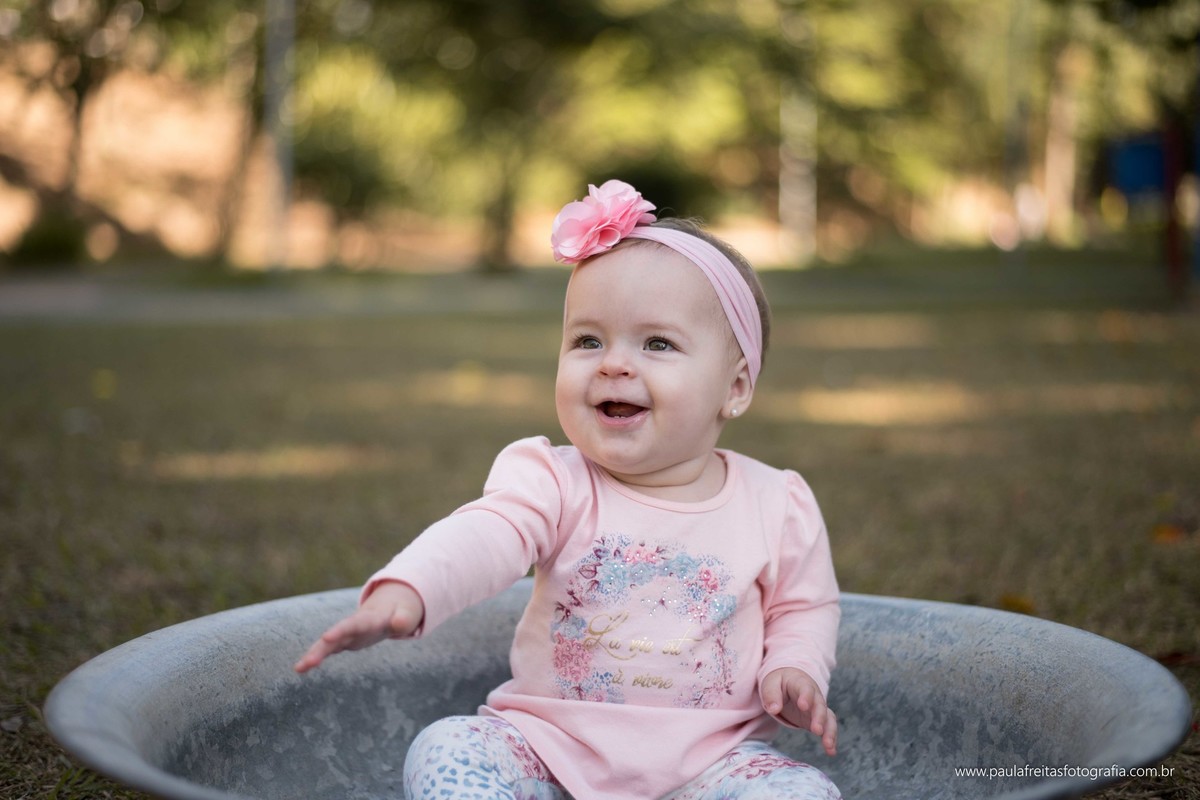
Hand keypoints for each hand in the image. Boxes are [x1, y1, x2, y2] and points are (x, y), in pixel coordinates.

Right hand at [293, 581, 423, 673]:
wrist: (389, 608)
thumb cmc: (399, 613)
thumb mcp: (405, 614)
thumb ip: (403, 619)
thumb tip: (401, 625)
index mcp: (368, 619)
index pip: (353, 625)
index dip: (340, 631)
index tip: (326, 637)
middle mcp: (352, 626)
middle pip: (334, 637)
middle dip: (320, 649)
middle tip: (306, 663)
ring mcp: (346, 634)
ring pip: (327, 644)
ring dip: (313, 655)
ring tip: (298, 669)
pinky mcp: (343, 642)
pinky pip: (327, 650)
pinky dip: (315, 658)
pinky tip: (301, 669)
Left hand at [761, 667, 837, 755]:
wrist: (788, 682)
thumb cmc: (779, 682)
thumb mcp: (771, 684)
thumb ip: (771, 695)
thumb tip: (774, 709)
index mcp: (801, 683)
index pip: (806, 689)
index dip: (806, 697)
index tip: (803, 706)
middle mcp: (814, 695)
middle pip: (820, 705)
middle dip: (819, 718)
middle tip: (816, 730)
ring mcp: (817, 708)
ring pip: (828, 718)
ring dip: (829, 731)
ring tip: (828, 745)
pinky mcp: (817, 719)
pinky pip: (828, 728)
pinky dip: (831, 739)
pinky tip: (831, 751)